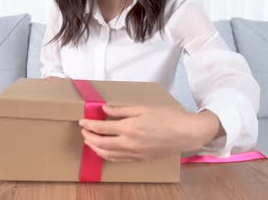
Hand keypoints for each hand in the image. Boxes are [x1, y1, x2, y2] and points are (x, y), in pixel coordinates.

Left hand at [79, 105, 222, 161]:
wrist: (185, 133)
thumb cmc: (167, 117)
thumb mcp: (143, 108)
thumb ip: (121, 110)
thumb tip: (104, 109)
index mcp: (129, 128)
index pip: (102, 128)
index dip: (89, 125)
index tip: (82, 121)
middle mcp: (129, 143)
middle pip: (101, 143)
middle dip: (88, 137)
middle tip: (83, 131)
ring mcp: (134, 153)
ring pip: (107, 154)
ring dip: (95, 148)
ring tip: (90, 141)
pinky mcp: (139, 159)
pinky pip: (118, 160)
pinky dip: (107, 155)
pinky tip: (104, 150)